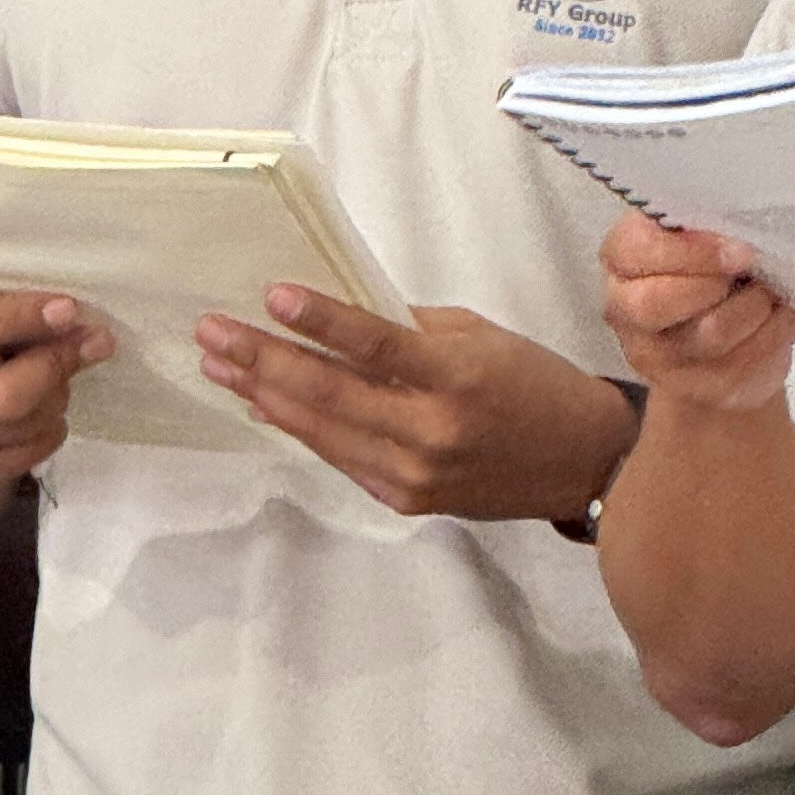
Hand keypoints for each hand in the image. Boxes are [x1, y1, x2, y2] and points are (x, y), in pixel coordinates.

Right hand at [0, 280, 110, 496]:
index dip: (21, 317)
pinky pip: (33, 451)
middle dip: (56, 366)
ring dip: (59, 393)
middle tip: (91, 342)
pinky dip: (53, 426)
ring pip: (27, 423)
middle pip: (6, 395)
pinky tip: (44, 404)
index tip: (68, 309)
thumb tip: (78, 321)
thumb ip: (13, 302)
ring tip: (57, 372)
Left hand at [195, 293, 637, 520]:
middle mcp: (431, 431)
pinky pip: (341, 457)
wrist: (580, 462)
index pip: (376, 344)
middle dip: (264, 359)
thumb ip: (410, 330)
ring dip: (264, 394)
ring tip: (219, 364)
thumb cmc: (534, 384)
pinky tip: (265, 404)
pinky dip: (300, 428)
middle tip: (213, 331)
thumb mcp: (481, 336)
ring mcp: (414, 473)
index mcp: (457, 378)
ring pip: (323, 430)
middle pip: (331, 392)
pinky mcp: (406, 500)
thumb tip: (339, 317)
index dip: (320, 321)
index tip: (272, 295)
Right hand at [597, 211, 794, 412]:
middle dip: (716, 284)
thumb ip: (706, 225)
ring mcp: (656, 359)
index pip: (639, 252)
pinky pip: (743, 363)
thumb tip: (735, 227)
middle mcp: (624, 312)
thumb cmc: (712, 267)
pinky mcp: (697, 389)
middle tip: (752, 266)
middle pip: (656, 303)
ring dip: (756, 306)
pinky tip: (777, 318)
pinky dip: (774, 333)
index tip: (740, 250)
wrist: (724, 335)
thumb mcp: (701, 234)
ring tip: (769, 291)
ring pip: (711, 333)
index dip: (693, 252)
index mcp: (622, 260)